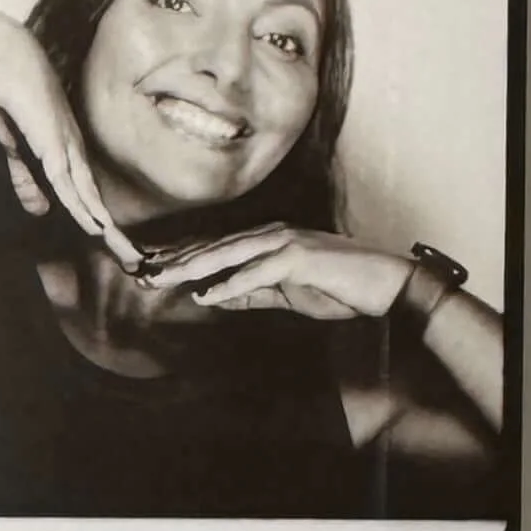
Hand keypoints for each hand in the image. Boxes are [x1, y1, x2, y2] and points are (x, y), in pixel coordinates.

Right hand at [0, 28, 139, 268]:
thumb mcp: (14, 146)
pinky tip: (96, 227)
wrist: (3, 56)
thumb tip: (41, 209)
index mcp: (67, 150)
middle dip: (114, 234)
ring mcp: (66, 146)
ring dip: (107, 229)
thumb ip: (25, 177)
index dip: (100, 221)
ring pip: (89, 197)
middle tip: (134, 261)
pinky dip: (82, 207)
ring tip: (127, 255)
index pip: (87, 193)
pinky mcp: (52, 144)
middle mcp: (74, 150)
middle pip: (96, 200)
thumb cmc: (9, 94)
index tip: (114, 245)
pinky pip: (69, 183)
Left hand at [172, 227, 412, 323]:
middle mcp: (273, 235)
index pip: (218, 247)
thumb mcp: (289, 294)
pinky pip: (259, 273)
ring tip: (164, 279)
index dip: (183, 257)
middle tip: (143, 271)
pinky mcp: (301, 258)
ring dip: (194, 267)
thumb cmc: (342, 288)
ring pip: (230, 254)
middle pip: (215, 247)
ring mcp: (287, 243)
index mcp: (269, 240)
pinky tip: (209, 295)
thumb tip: (216, 295)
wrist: (387, 285)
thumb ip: (254, 292)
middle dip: (177, 260)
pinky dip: (233, 283)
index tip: (153, 267)